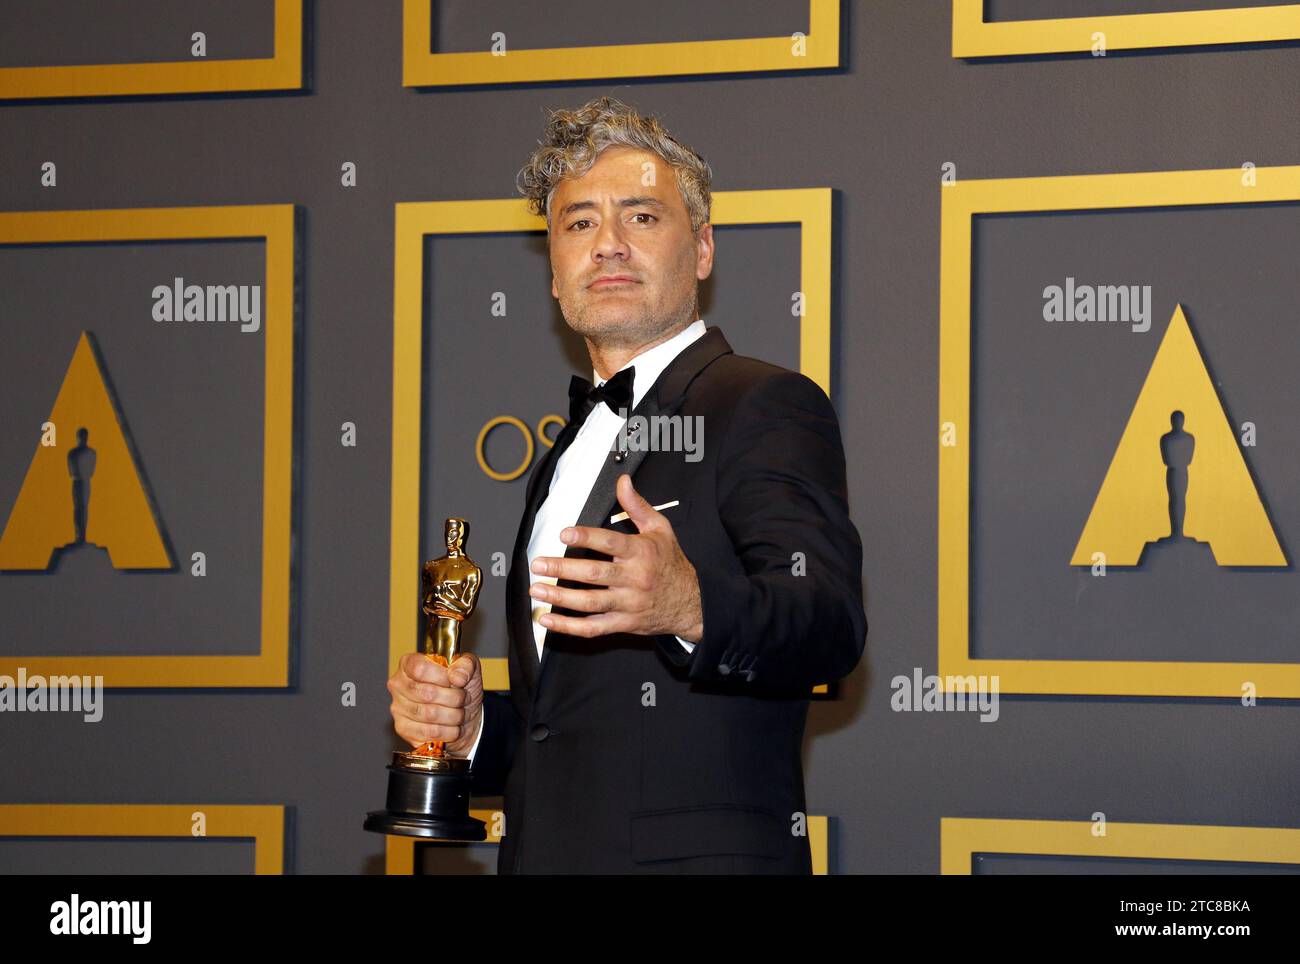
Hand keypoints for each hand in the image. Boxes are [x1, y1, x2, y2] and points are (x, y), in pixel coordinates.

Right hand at [387, 652, 482, 752]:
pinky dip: (448, 732)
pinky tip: (454, 727)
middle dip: (454, 698)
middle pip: (426, 693)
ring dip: (454, 716)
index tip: (457, 682)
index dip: (442, 677)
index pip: (419, 668)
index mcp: (409, 663)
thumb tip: (456, 676)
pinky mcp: (402, 729)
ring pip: (429, 714)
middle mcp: (398, 684)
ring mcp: (398, 707)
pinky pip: (428, 732)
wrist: (464, 716)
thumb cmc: (461, 688)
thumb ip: (466, 665)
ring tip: (461, 713)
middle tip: (464, 699)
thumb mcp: (469, 668)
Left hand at [529, 474, 703, 640]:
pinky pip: (593, 628)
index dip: (587, 537)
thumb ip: (637, 505)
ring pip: (590, 602)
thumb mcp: (660, 529)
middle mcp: (633, 578)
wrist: (691, 602)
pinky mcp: (623, 623)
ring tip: (537, 589)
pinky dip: (570, 626)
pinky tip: (549, 619)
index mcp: (641, 553)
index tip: (565, 533)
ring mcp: (628, 603)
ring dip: (560, 596)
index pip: (611, 543)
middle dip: (563, 569)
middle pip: (595, 574)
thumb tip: (623, 482)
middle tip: (539, 564)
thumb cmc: (671, 564)